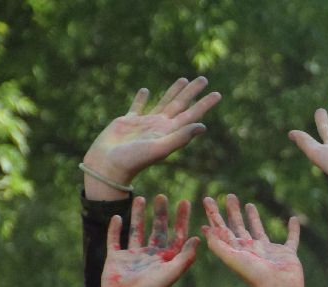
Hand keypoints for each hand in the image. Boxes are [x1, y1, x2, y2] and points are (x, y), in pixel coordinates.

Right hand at [82, 77, 219, 191]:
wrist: (109, 166)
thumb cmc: (134, 160)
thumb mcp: (159, 148)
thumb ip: (180, 137)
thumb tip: (203, 126)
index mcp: (170, 132)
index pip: (192, 115)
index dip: (204, 104)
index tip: (217, 94)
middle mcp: (160, 126)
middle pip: (180, 104)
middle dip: (192, 92)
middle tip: (203, 78)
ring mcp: (145, 123)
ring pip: (163, 102)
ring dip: (173, 91)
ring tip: (182, 79)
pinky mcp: (127, 122)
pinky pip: (137, 106)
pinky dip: (141, 98)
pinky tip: (145, 91)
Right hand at [101, 195, 198, 286]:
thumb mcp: (174, 270)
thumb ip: (186, 255)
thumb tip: (198, 237)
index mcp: (167, 259)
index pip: (177, 235)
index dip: (181, 219)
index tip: (184, 202)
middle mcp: (151, 256)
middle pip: (157, 230)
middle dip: (160, 213)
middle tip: (162, 196)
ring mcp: (133, 256)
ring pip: (136, 230)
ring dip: (139, 215)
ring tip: (141, 198)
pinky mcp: (116, 258)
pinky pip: (115, 239)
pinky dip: (115, 228)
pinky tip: (117, 216)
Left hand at [201, 195, 303, 286]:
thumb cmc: (254, 274)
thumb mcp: (230, 257)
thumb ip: (217, 244)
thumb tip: (205, 228)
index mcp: (237, 250)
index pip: (222, 229)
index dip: (214, 215)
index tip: (208, 200)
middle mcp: (251, 249)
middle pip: (238, 226)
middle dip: (232, 212)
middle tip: (229, 196)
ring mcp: (269, 251)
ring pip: (259, 230)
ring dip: (254, 217)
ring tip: (249, 204)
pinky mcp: (287, 253)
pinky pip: (292, 238)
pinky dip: (293, 230)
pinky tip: (293, 219)